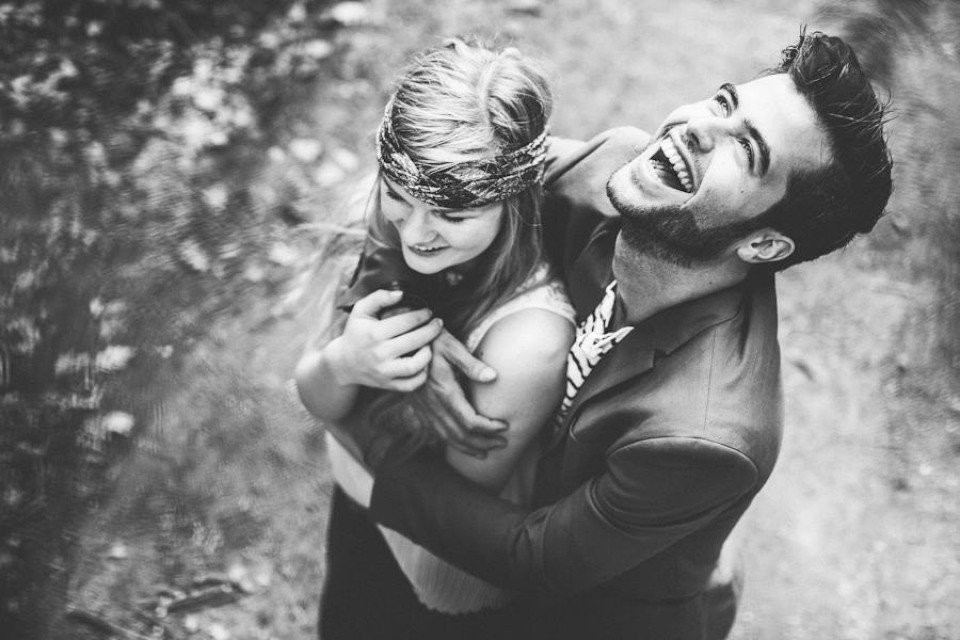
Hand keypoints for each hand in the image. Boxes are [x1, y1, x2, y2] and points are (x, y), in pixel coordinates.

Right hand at [329, 289, 441, 391]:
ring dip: (428, 353)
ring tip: (430, 344)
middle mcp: (380, 353)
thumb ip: (379, 297)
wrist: (343, 363)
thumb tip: (401, 294)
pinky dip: (422, 374)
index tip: (429, 311)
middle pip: (415, 341)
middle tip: (438, 323)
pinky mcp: (388, 384)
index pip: (406, 322)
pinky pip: (412, 384)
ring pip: (415, 365)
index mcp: (374, 333)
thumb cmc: (356, 333)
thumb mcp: (361, 310)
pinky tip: (423, 362)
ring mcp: (384, 371)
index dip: (422, 315)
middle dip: (431, 330)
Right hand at [424, 329, 507, 457]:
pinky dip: (450, 442)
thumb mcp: (451, 346)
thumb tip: (492, 377)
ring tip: (485, 452)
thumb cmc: (431, 342)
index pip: (470, 420)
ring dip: (468, 447)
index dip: (489, 427)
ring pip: (447, 437)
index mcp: (444, 392)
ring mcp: (424, 409)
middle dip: (483, 442)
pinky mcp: (418, 409)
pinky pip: (435, 433)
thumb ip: (471, 363)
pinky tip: (460, 444)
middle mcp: (433, 405)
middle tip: (503, 443)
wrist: (402, 345)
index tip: (505, 426)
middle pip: (460, 434)